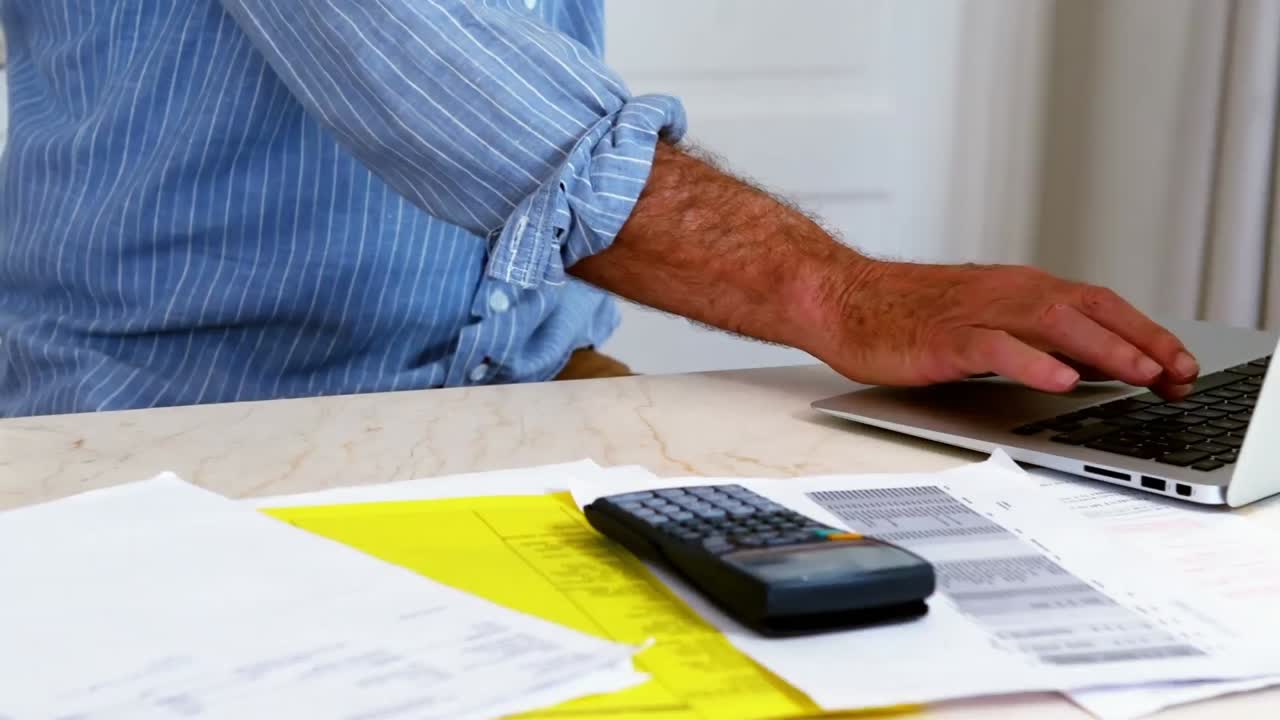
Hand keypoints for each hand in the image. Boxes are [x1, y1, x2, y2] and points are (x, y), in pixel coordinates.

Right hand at [812, 260, 1199, 398]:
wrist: (843, 300)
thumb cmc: (904, 316)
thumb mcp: (981, 323)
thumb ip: (1030, 337)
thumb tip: (1087, 364)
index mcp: (1018, 290)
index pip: (1098, 304)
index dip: (1144, 332)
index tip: (1181, 363)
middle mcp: (1005, 294)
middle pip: (1089, 310)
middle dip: (1142, 342)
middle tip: (1179, 375)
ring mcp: (975, 314)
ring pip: (1053, 323)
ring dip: (1104, 349)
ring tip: (1141, 375)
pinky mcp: (943, 339)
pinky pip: (995, 348)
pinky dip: (1032, 362)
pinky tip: (1060, 380)